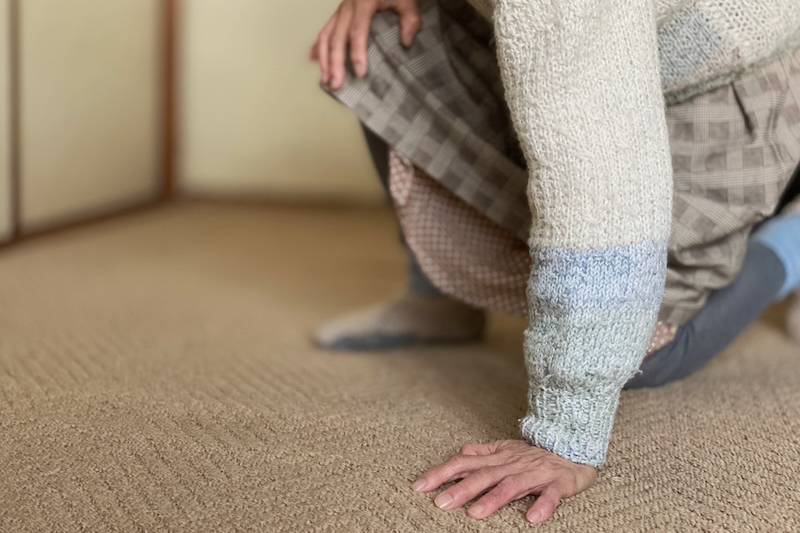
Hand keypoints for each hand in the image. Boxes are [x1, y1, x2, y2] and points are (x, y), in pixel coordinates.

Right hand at [310, 0, 420, 89]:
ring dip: (324, 59)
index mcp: (364, 1)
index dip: (357, 52)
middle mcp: (347, 5)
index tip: (360, 72)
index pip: (358, 31)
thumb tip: (406, 42)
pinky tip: (315, 60)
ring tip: (326, 79)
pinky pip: (325, 30)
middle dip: (335, 62)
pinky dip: (319, 46)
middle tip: (337, 83)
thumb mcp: (407, 0)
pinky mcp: (338, 13)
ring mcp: (340, 10)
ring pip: (326, 35)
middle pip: (337, 37)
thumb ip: (410, 20)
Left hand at [412, 440, 596, 522]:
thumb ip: (482, 452)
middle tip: (441, 503)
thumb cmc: (535, 454)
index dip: (442, 473)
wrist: (575, 447)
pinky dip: (542, 505)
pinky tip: (531, 518)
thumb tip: (461, 451)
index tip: (419, 485)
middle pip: (484, 476)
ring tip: (475, 514)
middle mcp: (513, 464)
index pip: (465, 463)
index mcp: (498, 457)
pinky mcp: (559, 483)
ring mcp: (536, 473)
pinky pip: (550, 495)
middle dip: (462, 489)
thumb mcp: (506, 449)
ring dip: (494, 499)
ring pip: (512, 485)